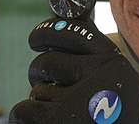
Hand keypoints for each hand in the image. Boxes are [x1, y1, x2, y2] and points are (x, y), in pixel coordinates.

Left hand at [8, 18, 138, 123]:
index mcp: (114, 64)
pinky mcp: (54, 120)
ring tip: (62, 111)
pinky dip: (29, 118)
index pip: (75, 31)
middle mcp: (98, 78)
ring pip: (36, 87)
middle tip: (46, 81)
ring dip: (41, 99)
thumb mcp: (115, 79)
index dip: (48, 32)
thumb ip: (93, 55)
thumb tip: (62, 25)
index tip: (37, 38)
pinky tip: (51, 122)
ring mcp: (76, 100)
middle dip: (40, 71)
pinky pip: (23, 109)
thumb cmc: (114, 114)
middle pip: (48, 60)